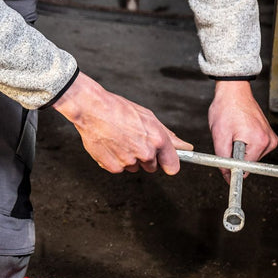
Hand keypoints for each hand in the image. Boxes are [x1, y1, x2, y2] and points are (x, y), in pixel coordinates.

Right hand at [53, 72, 192, 174]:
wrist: (91, 109)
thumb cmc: (118, 109)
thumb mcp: (148, 117)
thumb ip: (168, 136)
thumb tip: (186, 146)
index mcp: (157, 140)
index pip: (173, 166)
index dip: (168, 163)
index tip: (165, 161)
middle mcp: (145, 153)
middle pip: (152, 167)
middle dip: (145, 157)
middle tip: (133, 140)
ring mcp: (129, 161)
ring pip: (134, 167)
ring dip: (129, 158)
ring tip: (119, 139)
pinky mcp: (113, 167)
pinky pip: (119, 168)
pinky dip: (115, 160)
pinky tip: (111, 145)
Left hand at [208, 80, 277, 178]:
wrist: (234, 92)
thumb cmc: (226, 108)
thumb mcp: (219, 135)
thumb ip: (223, 158)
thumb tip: (227, 175)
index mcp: (259, 141)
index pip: (246, 168)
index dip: (232, 166)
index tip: (225, 160)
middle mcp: (269, 141)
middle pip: (249, 163)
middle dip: (235, 155)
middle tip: (228, 138)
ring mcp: (271, 138)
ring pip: (251, 157)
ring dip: (240, 149)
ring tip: (234, 132)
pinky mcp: (269, 136)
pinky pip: (255, 149)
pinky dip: (245, 144)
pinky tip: (240, 131)